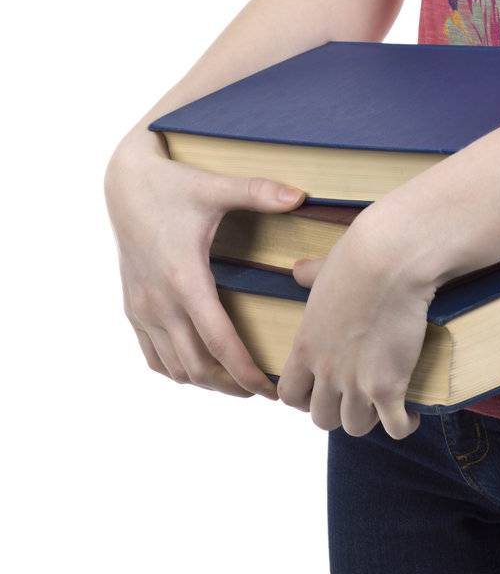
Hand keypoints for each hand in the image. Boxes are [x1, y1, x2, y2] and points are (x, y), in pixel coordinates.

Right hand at [104, 128, 306, 398]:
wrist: (124, 184)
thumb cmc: (173, 185)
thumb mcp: (216, 187)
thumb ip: (259, 192)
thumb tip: (301, 196)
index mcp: (185, 278)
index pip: (219, 342)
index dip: (246, 371)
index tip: (271, 389)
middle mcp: (160, 302)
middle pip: (197, 366)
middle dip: (232, 384)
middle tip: (264, 390)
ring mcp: (143, 308)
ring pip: (174, 367)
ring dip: (206, 381)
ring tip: (238, 382)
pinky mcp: (133, 308)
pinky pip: (153, 356)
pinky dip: (177, 369)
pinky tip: (200, 366)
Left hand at [276, 203, 436, 439]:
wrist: (391, 259)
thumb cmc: (359, 257)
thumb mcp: (325, 268)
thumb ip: (310, 276)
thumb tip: (298, 269)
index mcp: (306, 346)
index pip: (289, 395)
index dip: (305, 399)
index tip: (321, 391)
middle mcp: (325, 372)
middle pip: (322, 419)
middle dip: (339, 412)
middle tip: (358, 396)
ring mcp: (356, 384)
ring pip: (355, 427)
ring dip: (370, 418)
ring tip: (385, 403)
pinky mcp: (389, 387)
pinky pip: (393, 426)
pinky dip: (403, 425)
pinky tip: (410, 413)